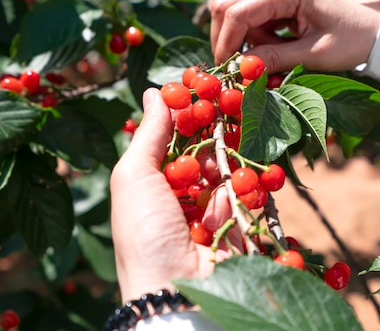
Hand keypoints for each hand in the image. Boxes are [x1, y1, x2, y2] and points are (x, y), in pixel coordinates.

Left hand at [110, 88, 234, 302]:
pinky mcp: (237, 228)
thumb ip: (150, 133)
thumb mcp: (134, 177)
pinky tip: (241, 180)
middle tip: (229, 103)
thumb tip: (155, 90)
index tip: (203, 88)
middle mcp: (179, 198)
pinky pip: (245, 197)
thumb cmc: (145, 233)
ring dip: (230, 156)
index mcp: (151, 186)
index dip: (186, 116)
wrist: (176, 292)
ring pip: (226, 172)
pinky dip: (244, 188)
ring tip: (239, 133)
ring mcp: (210, 214)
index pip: (172, 141)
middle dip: (215, 131)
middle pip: (202, 154)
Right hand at [210, 0, 379, 73]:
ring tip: (272, 59)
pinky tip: (277, 50)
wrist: (377, 29)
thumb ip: (275, 59)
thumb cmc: (353, 40)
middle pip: (228, 6)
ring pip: (236, 12)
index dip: (226, 43)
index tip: (228, 71)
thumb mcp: (315, 54)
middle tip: (239, 69)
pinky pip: (252, 18)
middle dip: (227, 40)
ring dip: (245, 41)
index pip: (237, 12)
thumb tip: (240, 69)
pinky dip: (255, 38)